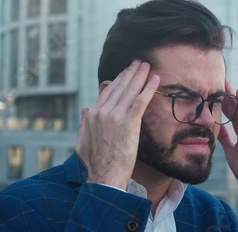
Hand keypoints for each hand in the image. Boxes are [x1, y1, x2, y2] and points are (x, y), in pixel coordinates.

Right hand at [75, 60, 159, 189]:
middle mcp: (103, 111)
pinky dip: (148, 88)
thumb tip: (85, 109)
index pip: (107, 92)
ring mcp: (116, 116)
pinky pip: (140, 101)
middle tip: (138, 62)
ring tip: (147, 65)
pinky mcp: (129, 123)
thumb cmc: (95, 163)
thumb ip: (83, 124)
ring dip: (140, 76)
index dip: (118, 80)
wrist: (105, 175)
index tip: (126, 72)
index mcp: (92, 114)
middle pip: (119, 87)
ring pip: (130, 90)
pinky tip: (155, 79)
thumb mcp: (82, 142)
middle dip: (130, 72)